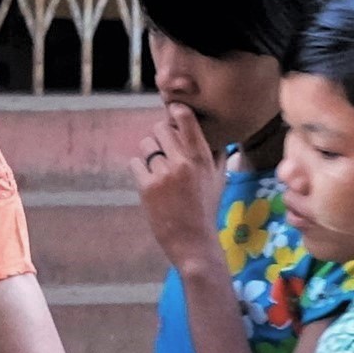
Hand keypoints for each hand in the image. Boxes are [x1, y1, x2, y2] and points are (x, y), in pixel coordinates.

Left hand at [135, 114, 227, 276]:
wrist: (193, 241)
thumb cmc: (206, 209)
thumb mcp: (218, 178)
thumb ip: (216, 153)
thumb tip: (214, 133)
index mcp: (202, 158)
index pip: (187, 120)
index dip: (176, 111)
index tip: (173, 111)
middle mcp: (184, 162)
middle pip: (161, 128)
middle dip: (160, 135)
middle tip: (164, 148)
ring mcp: (164, 174)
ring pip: (146, 144)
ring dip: (149, 151)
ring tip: (157, 167)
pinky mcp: (147, 187)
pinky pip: (135, 163)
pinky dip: (140, 169)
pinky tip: (149, 180)